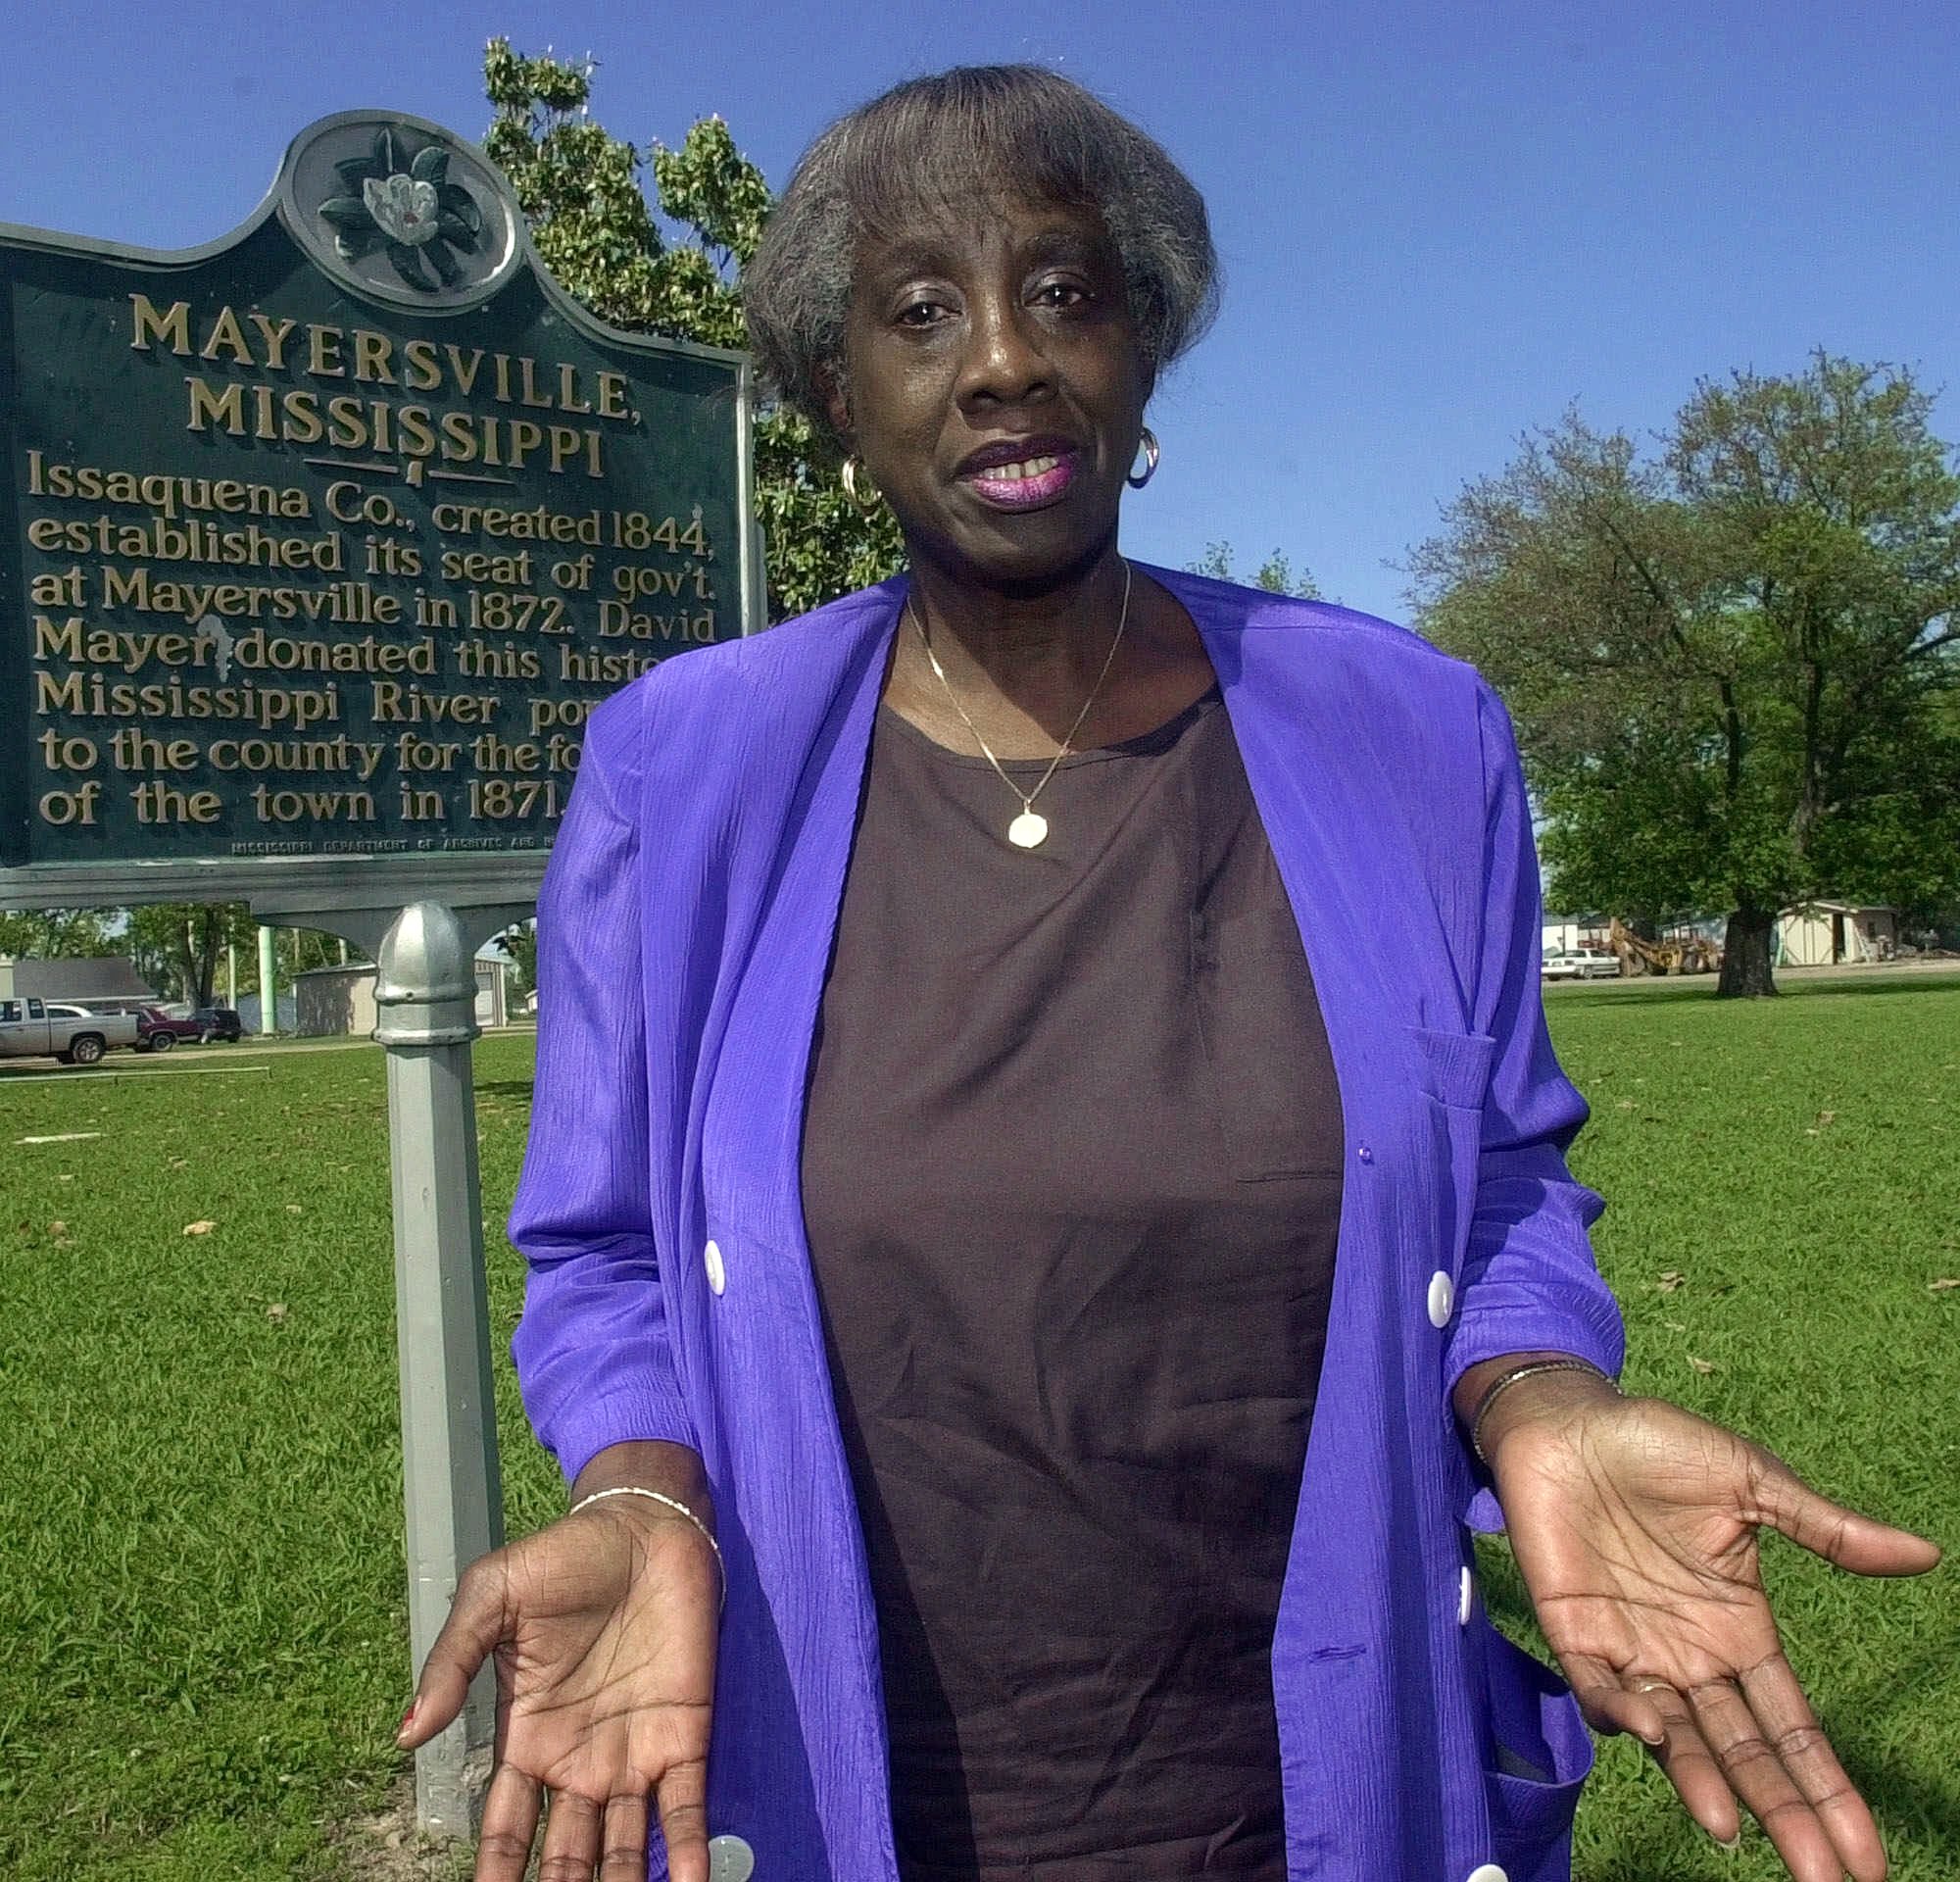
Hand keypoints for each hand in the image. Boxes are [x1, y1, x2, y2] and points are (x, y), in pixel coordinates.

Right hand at [398, 1494, 720, 1881]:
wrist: (644, 1524)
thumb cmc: (563, 1558)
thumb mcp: (492, 1597)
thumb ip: (451, 1662)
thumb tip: (405, 1735)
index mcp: (527, 1742)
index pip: (506, 1832)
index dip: (495, 1876)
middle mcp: (579, 1765)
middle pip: (565, 1857)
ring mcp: (634, 1755)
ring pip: (623, 1849)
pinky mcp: (685, 1735)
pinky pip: (686, 1809)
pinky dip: (688, 1855)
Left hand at [1485, 1384, 1939, 1881]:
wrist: (1568, 1417)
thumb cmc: (1659, 1445)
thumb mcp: (1753, 1483)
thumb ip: (1827, 1530)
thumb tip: (1926, 1554)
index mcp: (1740, 1632)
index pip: (1793, 1730)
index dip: (1827, 1789)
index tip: (1866, 1857)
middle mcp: (1690, 1656)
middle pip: (1743, 1751)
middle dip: (1781, 1813)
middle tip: (1819, 1875)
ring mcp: (1631, 1649)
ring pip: (1673, 1736)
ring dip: (1698, 1779)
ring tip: (1726, 1824)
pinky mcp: (1572, 1630)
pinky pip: (1597, 1687)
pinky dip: (1618, 1712)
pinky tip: (1647, 1729)